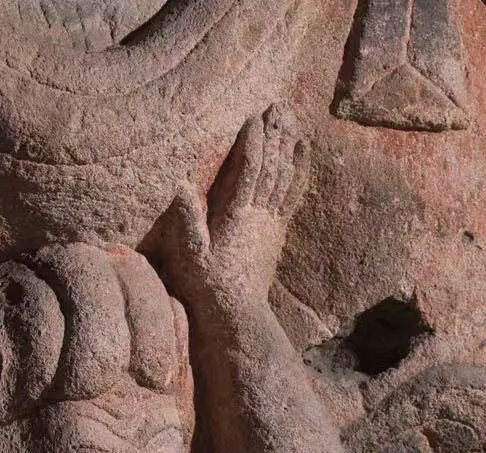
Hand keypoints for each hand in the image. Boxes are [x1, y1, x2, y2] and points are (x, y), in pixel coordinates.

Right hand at [165, 102, 309, 307]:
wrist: (237, 315)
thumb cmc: (208, 286)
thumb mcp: (190, 256)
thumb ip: (188, 221)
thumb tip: (181, 184)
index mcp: (235, 217)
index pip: (248, 171)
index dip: (252, 143)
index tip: (254, 118)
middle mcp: (258, 216)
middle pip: (270, 168)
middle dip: (274, 135)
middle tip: (279, 105)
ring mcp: (271, 223)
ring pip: (283, 177)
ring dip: (288, 146)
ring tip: (292, 118)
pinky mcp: (277, 231)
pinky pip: (292, 195)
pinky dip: (300, 171)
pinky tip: (304, 150)